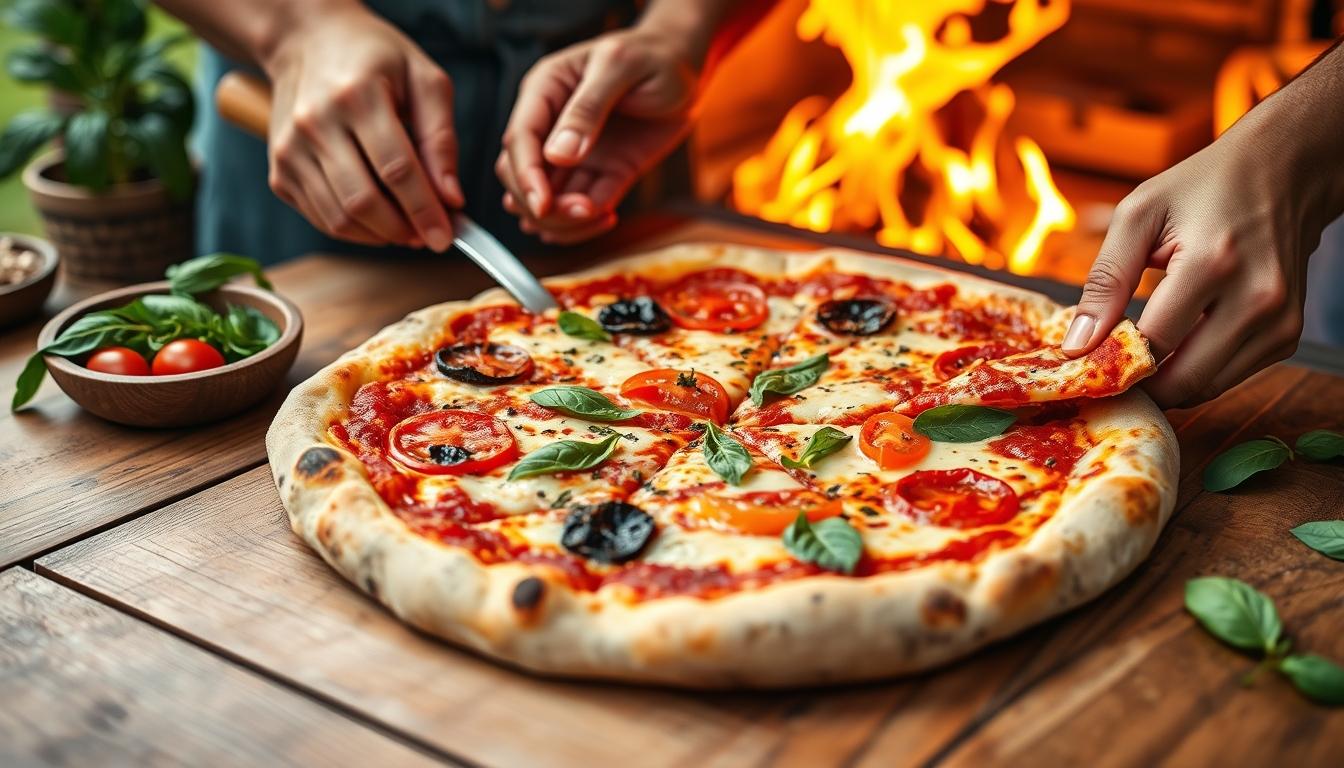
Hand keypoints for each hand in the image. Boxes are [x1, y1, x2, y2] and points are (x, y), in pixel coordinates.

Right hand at [262, 5, 462, 249]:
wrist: (307, 41)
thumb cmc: (375, 59)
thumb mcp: (424, 80)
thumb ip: (442, 139)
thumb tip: (451, 199)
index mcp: (357, 94)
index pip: (396, 169)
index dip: (424, 210)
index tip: (445, 236)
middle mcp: (315, 122)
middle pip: (363, 200)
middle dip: (403, 229)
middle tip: (428, 235)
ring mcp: (290, 149)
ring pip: (339, 218)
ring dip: (381, 235)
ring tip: (407, 228)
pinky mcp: (279, 170)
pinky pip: (321, 218)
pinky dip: (356, 230)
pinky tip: (378, 219)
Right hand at [497, 26, 700, 243]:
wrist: (688, 69)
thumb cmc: (653, 55)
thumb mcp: (620, 67)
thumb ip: (587, 109)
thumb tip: (558, 154)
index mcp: (546, 90)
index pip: (519, 140)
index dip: (525, 176)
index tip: (542, 205)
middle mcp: (554, 126)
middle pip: (524, 176)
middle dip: (542, 206)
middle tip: (579, 211)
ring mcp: (578, 153)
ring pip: (550, 200)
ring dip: (565, 221)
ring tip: (599, 216)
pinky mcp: (605, 172)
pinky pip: (586, 206)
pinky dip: (588, 223)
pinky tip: (609, 217)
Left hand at [1062, 133, 1312, 407]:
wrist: (1283, 170)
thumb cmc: (1202, 188)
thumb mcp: (1138, 217)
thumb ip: (1106, 281)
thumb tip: (1077, 345)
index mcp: (1213, 263)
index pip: (1153, 344)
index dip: (1112, 362)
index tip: (1084, 362)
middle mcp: (1257, 298)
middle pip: (1185, 380)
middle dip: (1139, 384)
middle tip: (1107, 371)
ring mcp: (1280, 321)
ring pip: (1208, 387)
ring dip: (1168, 382)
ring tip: (1138, 356)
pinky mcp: (1288, 334)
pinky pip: (1230, 376)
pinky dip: (1197, 370)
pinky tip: (1177, 343)